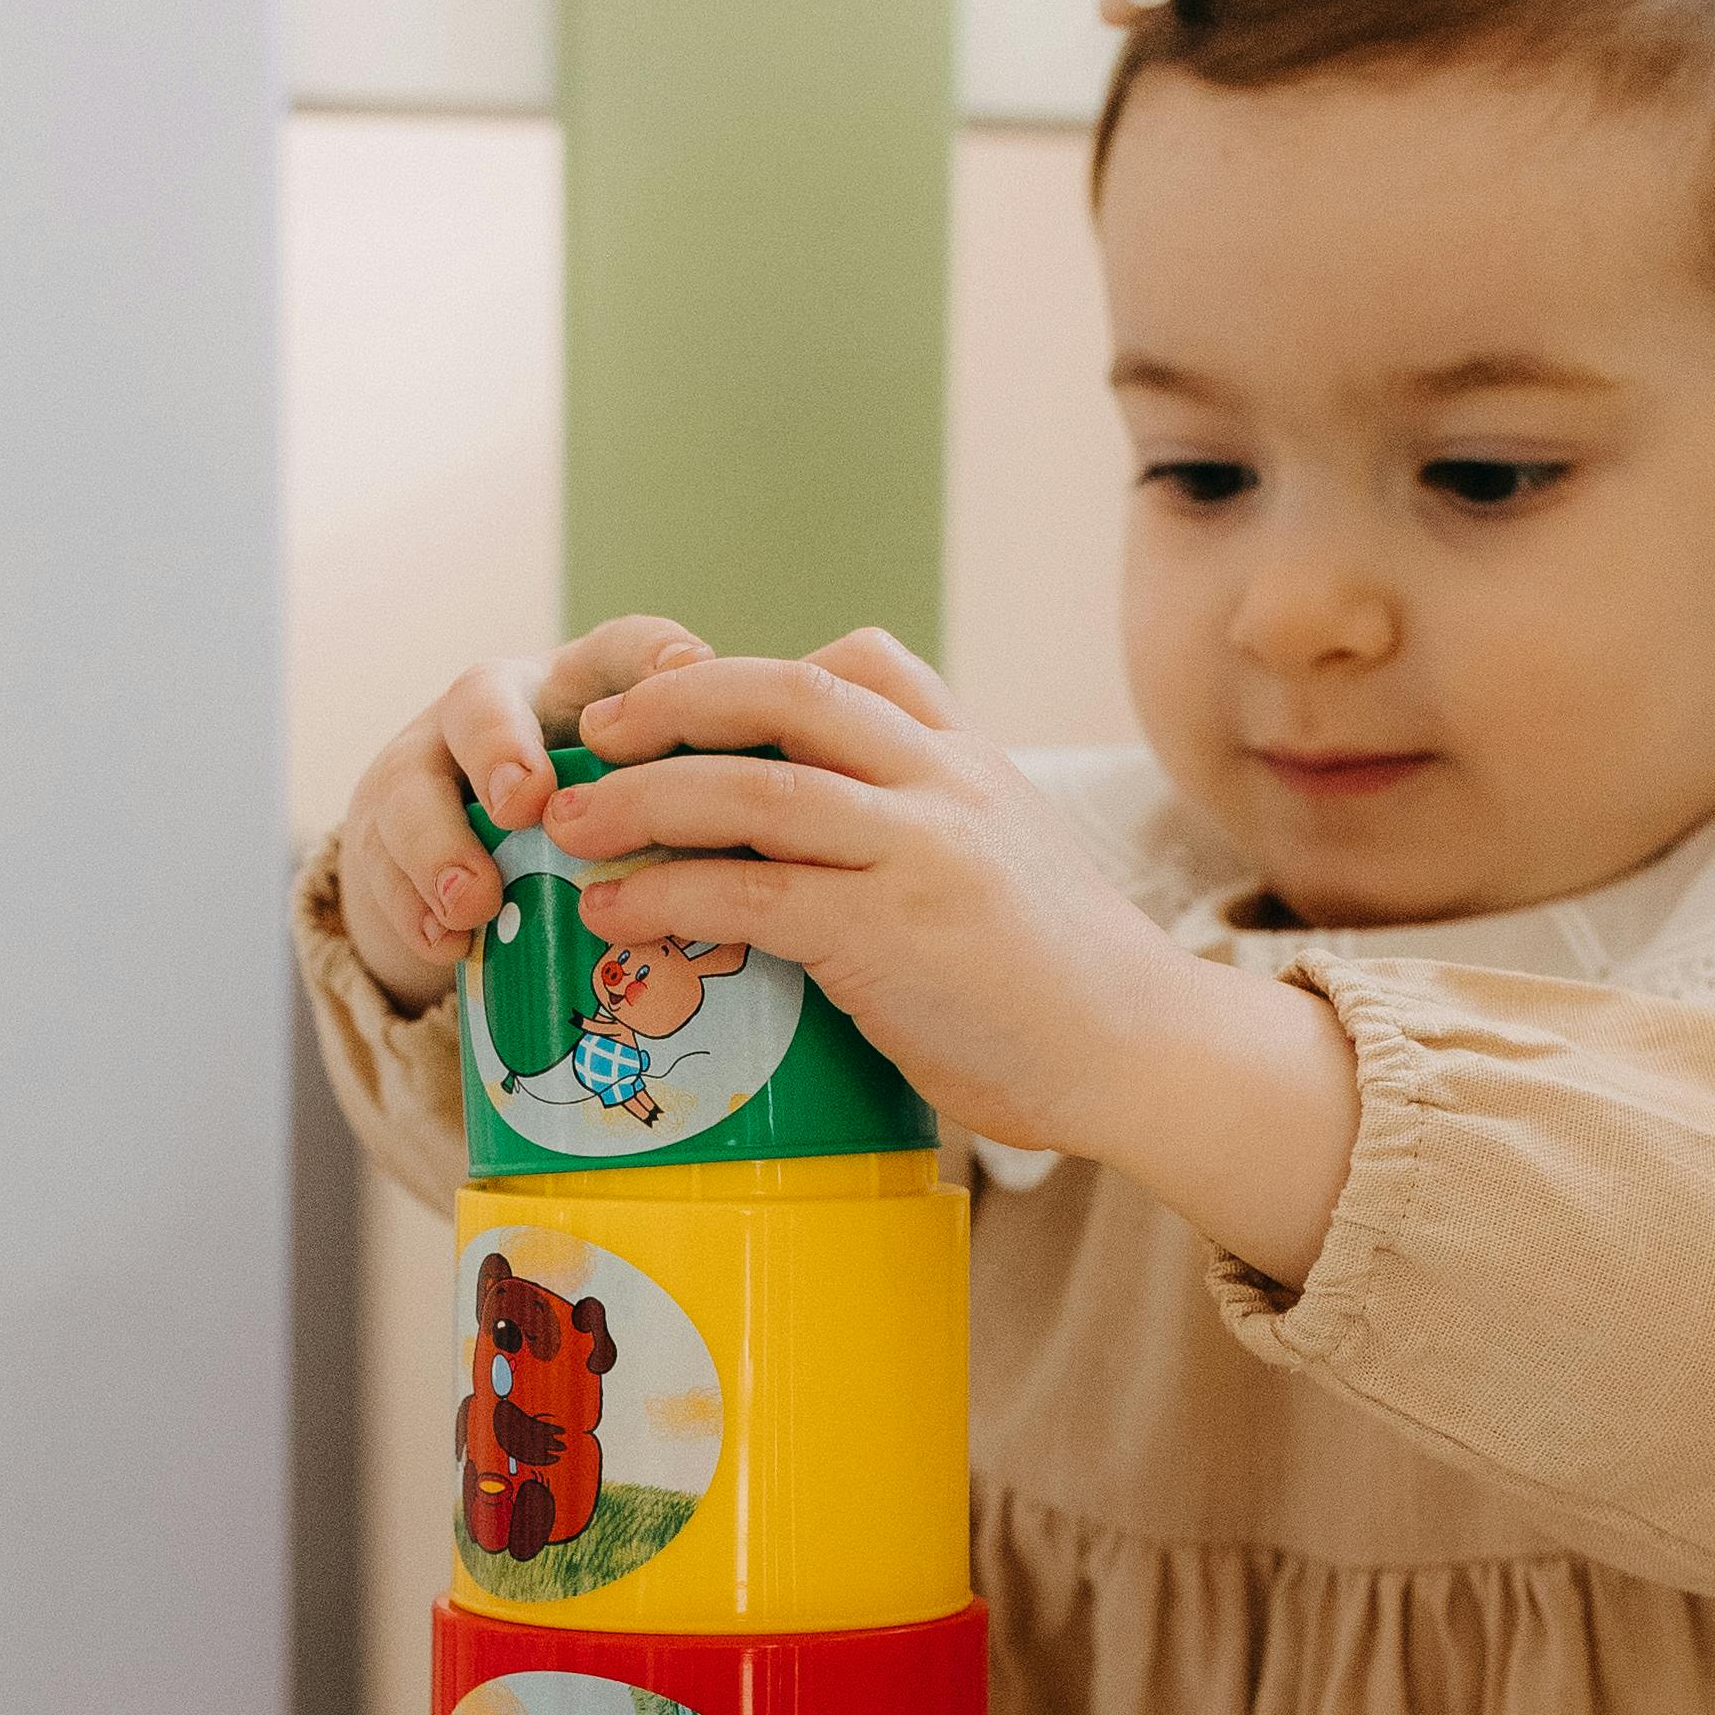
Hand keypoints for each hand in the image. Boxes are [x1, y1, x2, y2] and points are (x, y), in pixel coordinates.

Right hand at [331, 614, 712, 1016]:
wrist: (465, 861)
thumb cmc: (589, 821)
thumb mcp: (647, 795)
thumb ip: (714, 786)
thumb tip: (830, 797)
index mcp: (577, 692)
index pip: (617, 651)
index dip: (652, 660)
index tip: (689, 676)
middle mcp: (496, 713)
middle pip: (483, 701)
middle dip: (501, 749)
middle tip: (529, 802)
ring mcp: (425, 770)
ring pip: (412, 788)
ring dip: (442, 847)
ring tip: (474, 900)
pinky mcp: (380, 837)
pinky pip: (382, 868)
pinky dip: (413, 907)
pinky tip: (448, 941)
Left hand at [567, 632, 1363, 1283]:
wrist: (1143, 1053)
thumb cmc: (1064, 987)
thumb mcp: (1005, 870)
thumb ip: (924, 837)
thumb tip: (821, 858)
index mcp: (972, 760)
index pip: (864, 661)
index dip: (761, 672)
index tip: (685, 697)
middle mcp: (945, 782)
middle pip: (787, 693)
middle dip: (674, 702)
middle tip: (593, 732)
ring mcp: (920, 851)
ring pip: (754, 787)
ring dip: (644, 798)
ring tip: (571, 824)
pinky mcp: (890, 933)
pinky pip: (752, 894)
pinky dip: (669, 895)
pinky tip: (619, 910)